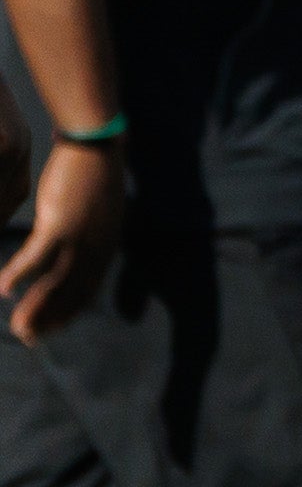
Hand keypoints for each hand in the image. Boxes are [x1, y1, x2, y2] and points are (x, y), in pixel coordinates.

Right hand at [0, 139, 122, 342]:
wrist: (96, 147)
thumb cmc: (92, 176)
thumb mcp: (98, 212)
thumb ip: (90, 235)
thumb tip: (76, 247)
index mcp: (106, 248)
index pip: (87, 290)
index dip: (68, 312)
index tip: (50, 328)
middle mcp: (97, 249)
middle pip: (71, 294)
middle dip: (50, 319)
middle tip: (29, 339)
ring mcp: (80, 238)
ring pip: (54, 284)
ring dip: (33, 308)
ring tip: (16, 328)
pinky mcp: (59, 224)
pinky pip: (35, 258)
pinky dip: (17, 275)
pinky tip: (2, 289)